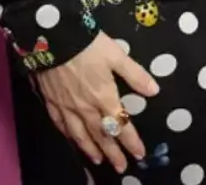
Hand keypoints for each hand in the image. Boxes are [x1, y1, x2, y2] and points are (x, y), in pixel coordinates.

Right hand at [31, 33, 157, 171]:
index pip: (121, 125)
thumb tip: (154, 91)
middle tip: (120, 167)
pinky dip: (68, 136)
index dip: (131, 141)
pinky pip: (60, 125)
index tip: (139, 154)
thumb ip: (135, 74)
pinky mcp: (51, 102)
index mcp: (104, 97)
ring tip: (98, 160)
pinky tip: (71, 139)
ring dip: (90, 149)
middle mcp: (86, 108)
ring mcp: (67, 107)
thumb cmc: (88, 44)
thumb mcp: (116, 55)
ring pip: (80, 135)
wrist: (53, 37)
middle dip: (112, 153)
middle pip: (101, 135)